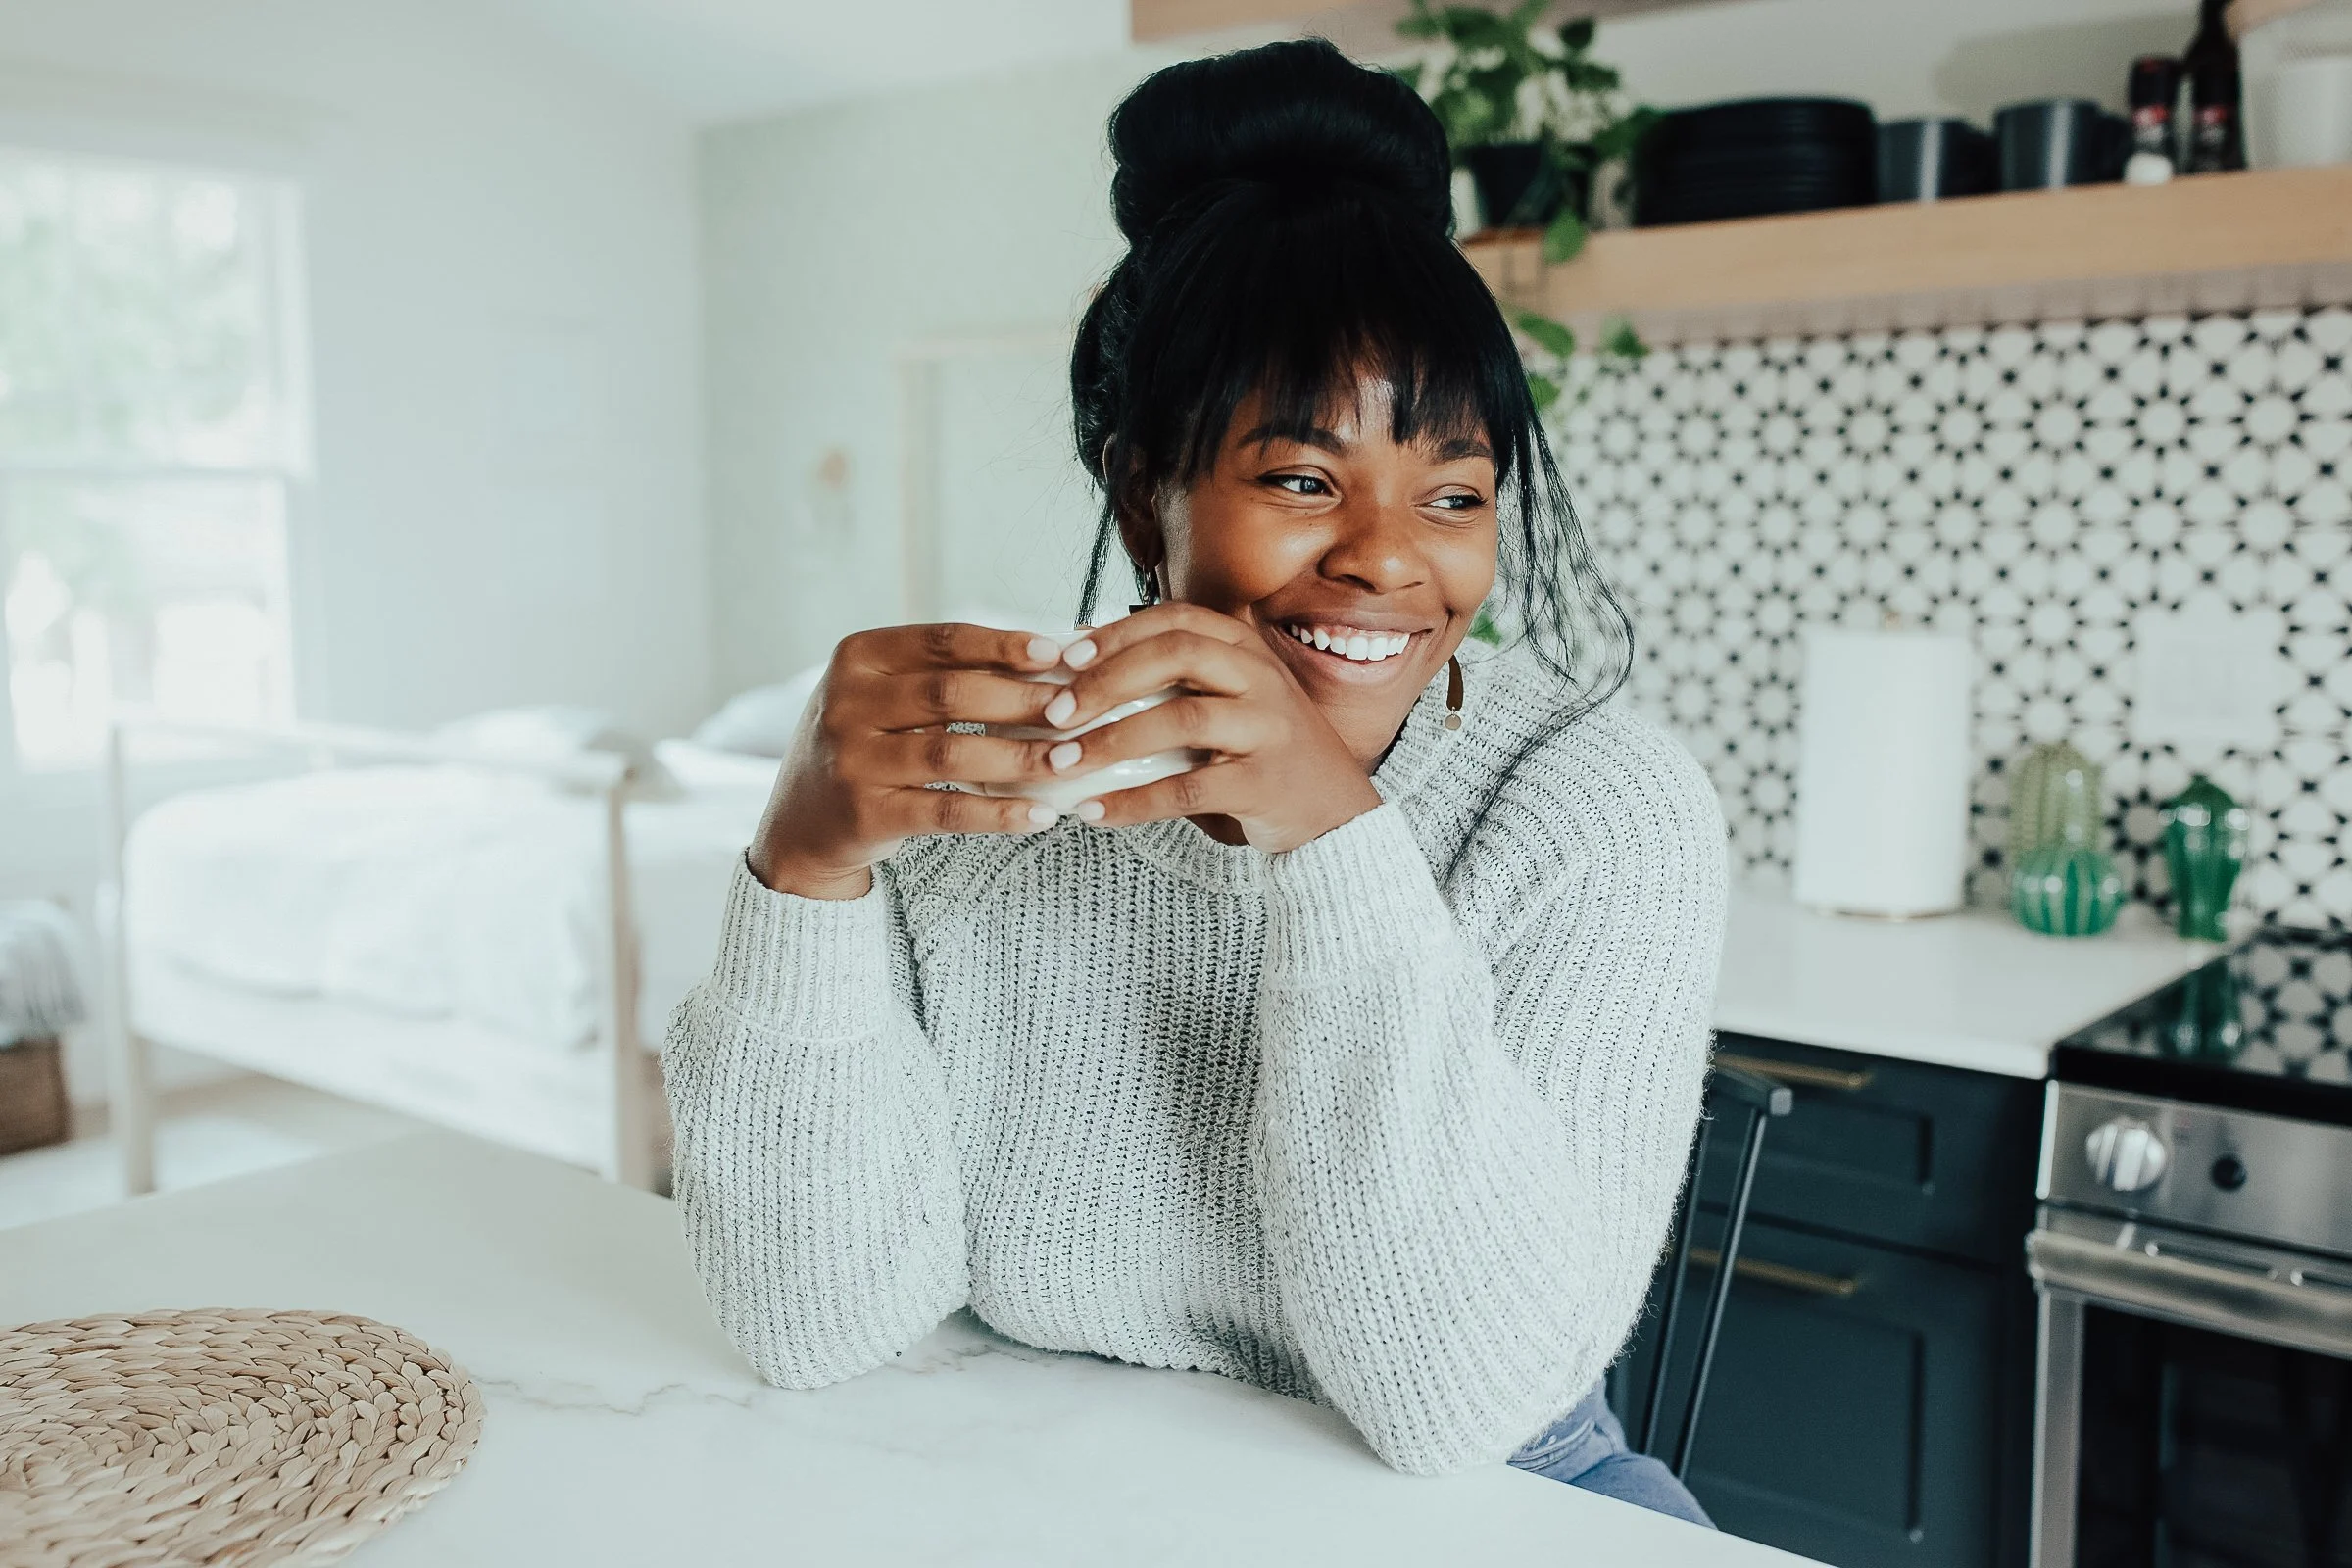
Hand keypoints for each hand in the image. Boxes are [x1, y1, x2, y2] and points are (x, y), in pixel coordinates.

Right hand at [748, 623, 1079, 898]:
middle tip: (1080, 708)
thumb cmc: (867, 745)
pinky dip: (998, 814)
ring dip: (1020, 757)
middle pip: (952, 695)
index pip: (943, 641)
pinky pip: (945, 812)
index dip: (1005, 645)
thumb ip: (947, 673)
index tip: (1058, 651)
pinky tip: (1040, 815)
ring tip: (1071, 760)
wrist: (802, 824)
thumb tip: (1049, 653)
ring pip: (952, 754)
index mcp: (858, 659)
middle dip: (1024, 701)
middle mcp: (847, 703)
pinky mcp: (865, 813)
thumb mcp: (886, 695)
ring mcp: (852, 760)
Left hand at [1035, 603, 1380, 852]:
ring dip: (1111, 740)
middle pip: (1177, 656)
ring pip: (1181, 719)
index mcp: (1246, 650)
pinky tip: (1095, 811)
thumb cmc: (1263, 752)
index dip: (1116, 634)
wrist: (1334, 813)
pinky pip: (1187, 790)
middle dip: (1106, 680)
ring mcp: (1267, 729)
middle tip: (1054, 711)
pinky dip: (1133, 802)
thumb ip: (1177, 680)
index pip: (1176, 620)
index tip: (1065, 658)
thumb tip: (1083, 668)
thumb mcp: (1232, 698)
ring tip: (1062, 761)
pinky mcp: (1263, 784)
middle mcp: (1261, 679)